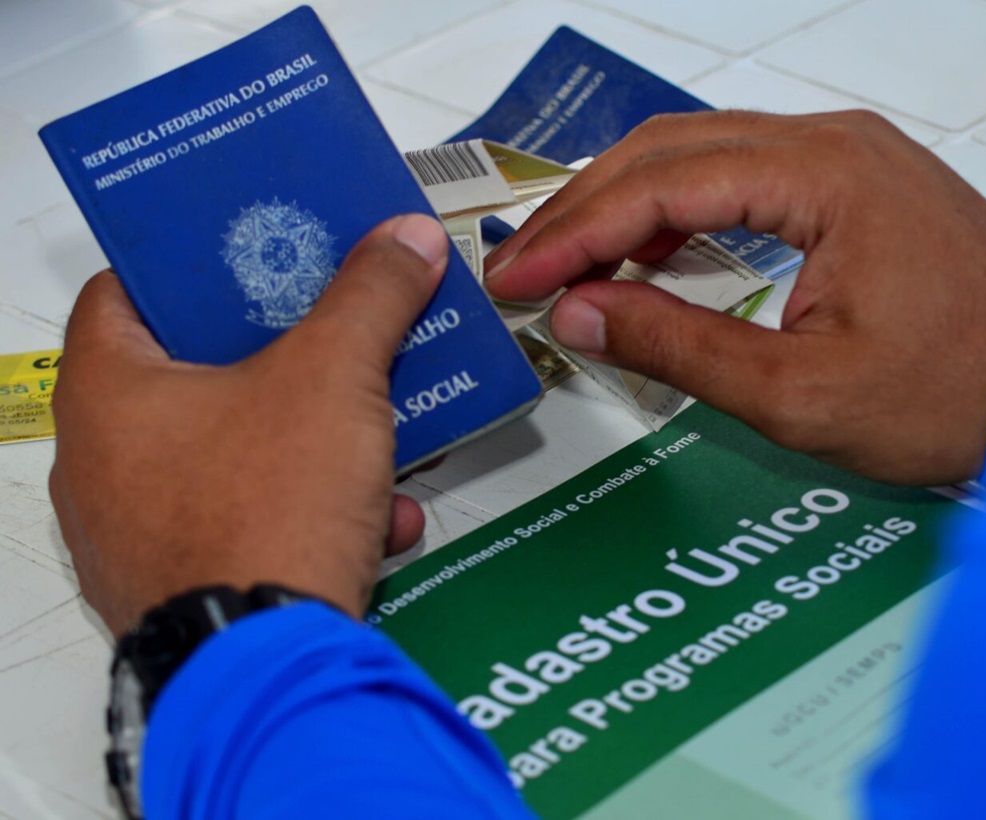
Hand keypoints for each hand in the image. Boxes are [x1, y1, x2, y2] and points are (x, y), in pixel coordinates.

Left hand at [49, 214, 449, 634]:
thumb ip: (370, 296)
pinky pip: (248, 523)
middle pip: (193, 373)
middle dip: (279, 352)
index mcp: (108, 393)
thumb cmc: (267, 510)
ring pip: (229, 455)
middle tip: (331, 329)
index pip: (128, 289)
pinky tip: (374, 518)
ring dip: (307, 439)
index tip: (259, 253)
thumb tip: (402, 238)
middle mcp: (103, 463)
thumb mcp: (334, 377)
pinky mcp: (182, 586)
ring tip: (371, 427)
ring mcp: (137, 533)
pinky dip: (309, 512)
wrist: (269, 665)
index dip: (197, 263)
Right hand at [485, 110, 985, 484]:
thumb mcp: (799, 394)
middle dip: (584, 207)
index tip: (515, 276)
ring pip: (703, 153)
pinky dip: (683, 209)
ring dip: (628, 203)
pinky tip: (650, 254)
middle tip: (522, 266)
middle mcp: (835, 143)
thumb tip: (579, 314)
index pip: (660, 185)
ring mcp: (850, 155)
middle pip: (671, 150)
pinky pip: (745, 173)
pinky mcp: (857, 182)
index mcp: (825, 176)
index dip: (573, 231)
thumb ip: (678, 348)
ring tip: (569, 262)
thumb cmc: (954, 393)